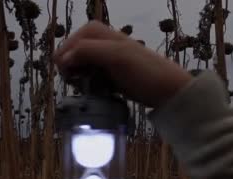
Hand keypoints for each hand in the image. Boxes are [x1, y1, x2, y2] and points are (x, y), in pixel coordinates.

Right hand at [53, 21, 192, 107]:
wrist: (168, 90)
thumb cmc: (145, 72)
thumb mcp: (117, 57)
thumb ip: (90, 51)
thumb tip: (64, 58)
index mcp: (101, 33)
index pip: (72, 41)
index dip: (66, 56)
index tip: (65, 73)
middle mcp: (101, 43)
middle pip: (73, 53)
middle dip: (70, 66)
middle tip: (74, 81)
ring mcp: (106, 59)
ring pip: (80, 65)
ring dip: (78, 76)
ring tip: (83, 87)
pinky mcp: (110, 75)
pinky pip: (90, 77)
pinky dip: (87, 83)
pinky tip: (92, 91)